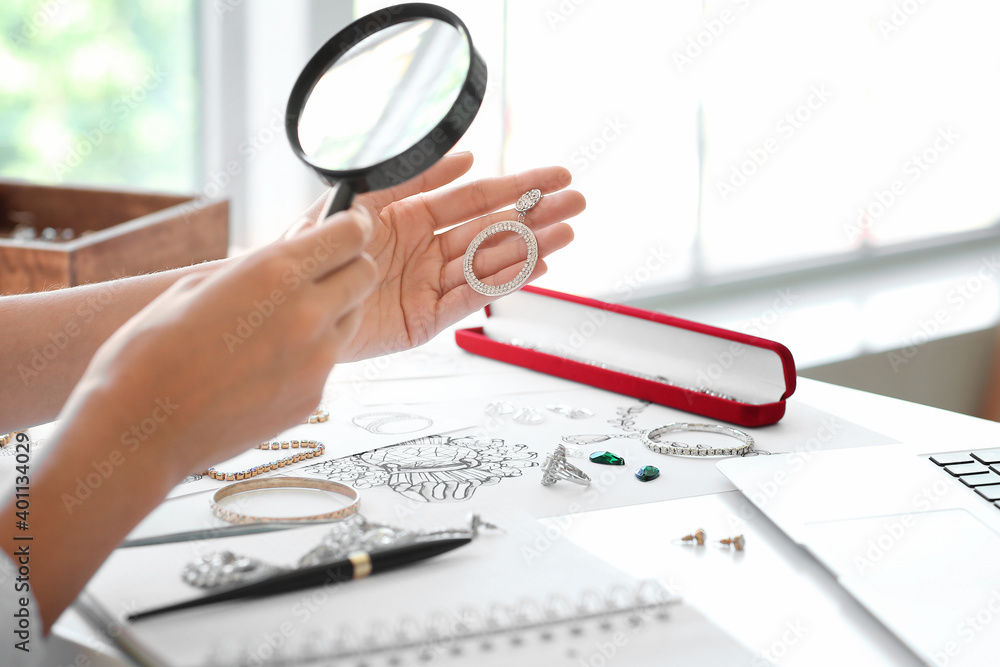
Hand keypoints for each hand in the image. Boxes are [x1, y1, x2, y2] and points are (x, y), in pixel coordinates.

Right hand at [74, 209, 376, 479]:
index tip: (350, 223)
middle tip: (324, 268)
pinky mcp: (314, 397)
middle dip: (350, 264)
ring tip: (286, 319)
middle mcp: (307, 314)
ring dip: (334, 309)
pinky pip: (329, 362)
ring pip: (353, 318)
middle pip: (366, 273)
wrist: (140, 431)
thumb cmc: (152, 352)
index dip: (353, 224)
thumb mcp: (198, 286)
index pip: (351, 233)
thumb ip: (261, 262)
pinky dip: (311, 354)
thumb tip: (302, 237)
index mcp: (275, 273)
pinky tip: (268, 363)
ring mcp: (316, 361)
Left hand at [291, 152, 583, 360]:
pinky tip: (535, 267)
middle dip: (536, 216)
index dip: (517, 186)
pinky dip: (502, 285)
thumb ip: (414, 177)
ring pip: (488, 263)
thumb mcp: (365, 199)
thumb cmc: (315, 247)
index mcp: (412, 216)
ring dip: (529, 247)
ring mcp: (428, 285)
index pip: (476, 197)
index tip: (554, 178)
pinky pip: (469, 300)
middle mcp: (426, 250)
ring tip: (566, 234)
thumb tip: (466, 156)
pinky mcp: (424, 321)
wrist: (285, 301)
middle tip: (576, 204)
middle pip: (492, 229)